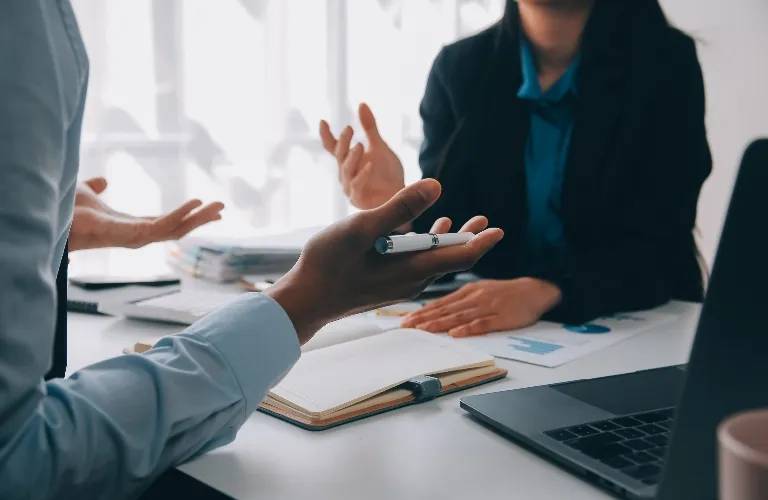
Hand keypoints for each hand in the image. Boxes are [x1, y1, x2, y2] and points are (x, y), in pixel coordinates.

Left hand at [69, 177, 224, 251]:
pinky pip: (161, 226)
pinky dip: (180, 215)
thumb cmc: (64, 210)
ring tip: (219, 207)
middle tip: (223, 208)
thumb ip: (96, 188)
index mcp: (131, 226)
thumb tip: (103, 181)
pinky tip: (195, 204)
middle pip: (177, 229)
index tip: (206, 208)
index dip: (187, 216)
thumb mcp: (86, 192)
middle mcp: (136, 235)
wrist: (50, 215)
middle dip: (201, 220)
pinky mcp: (130, 236)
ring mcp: (134, 237)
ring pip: (175, 230)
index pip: (166, 223)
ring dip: (198, 219)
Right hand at [264, 179, 502, 344]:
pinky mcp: (385, 285)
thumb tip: (437, 186)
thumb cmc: (329, 263)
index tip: (498, 229)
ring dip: (444, 241)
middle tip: (485, 222)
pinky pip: (414, 266)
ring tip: (456, 223)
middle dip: (468, 239)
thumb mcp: (363, 228)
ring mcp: (397, 286)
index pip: (460, 256)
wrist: (305, 300)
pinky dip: (422, 247)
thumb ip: (400, 207)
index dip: (481, 241)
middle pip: (449, 259)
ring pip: (431, 262)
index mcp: (412, 269)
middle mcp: (411, 282)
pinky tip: (416, 235)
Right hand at [320, 103, 404, 209]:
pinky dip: (362, 175)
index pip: (333, 146)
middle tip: (350, 129)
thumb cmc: (387, 173)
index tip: (323, 121)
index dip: (327, 135)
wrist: (401, 195)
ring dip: (352, 157)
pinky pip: (357, 185)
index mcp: (348, 160)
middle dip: (343, 142)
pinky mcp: (358, 199)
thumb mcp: (379, 146)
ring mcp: (350, 186)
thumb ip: (370, 128)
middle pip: (339, 155)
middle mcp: (345, 173)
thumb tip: (361, 103)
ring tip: (360, 145)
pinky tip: (370, 165)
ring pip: (346, 170)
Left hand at [401, 278, 561, 336]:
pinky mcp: (502, 317)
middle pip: (445, 310)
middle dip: (424, 319)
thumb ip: (459, 301)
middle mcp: (474, 298)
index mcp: (467, 291)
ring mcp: (487, 307)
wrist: (535, 290)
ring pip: (459, 316)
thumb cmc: (505, 294)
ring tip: (422, 330)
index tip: (405, 320)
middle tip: (405, 326)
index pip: (440, 303)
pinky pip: (483, 323)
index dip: (422, 312)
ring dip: (439, 323)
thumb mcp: (480, 290)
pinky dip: (468, 328)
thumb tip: (438, 311)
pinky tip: (456, 333)